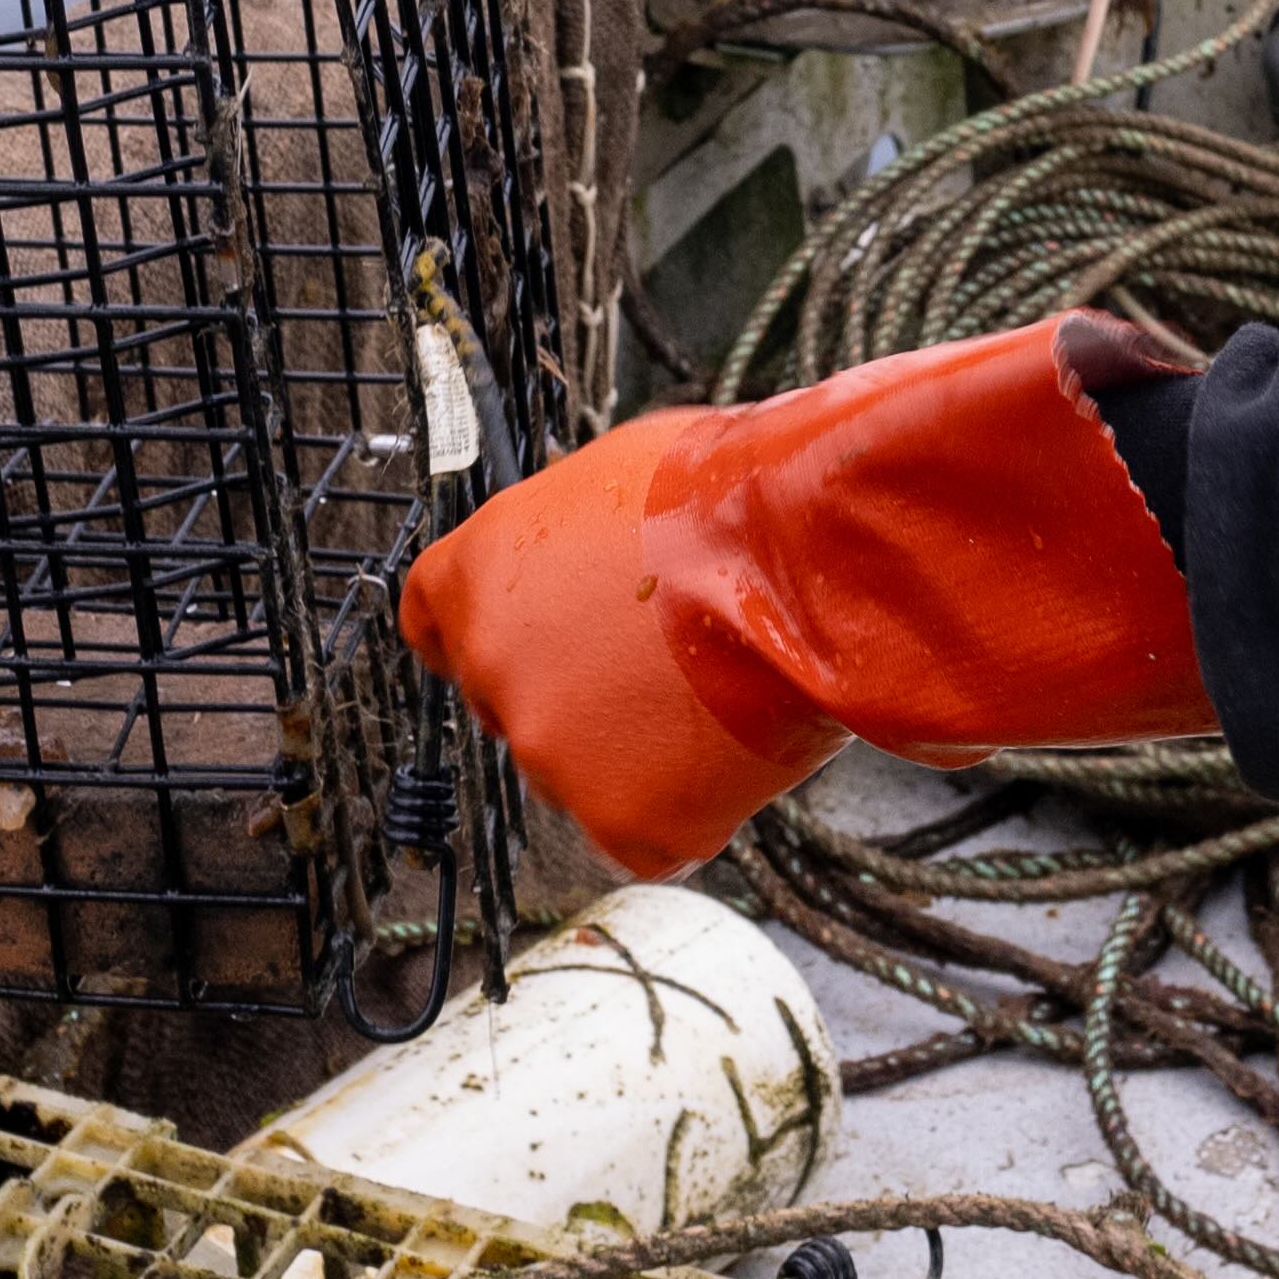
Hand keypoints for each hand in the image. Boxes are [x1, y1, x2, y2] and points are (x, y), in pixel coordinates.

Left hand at [397, 313, 1210, 876]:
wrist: (850, 554)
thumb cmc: (795, 476)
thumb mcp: (698, 451)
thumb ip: (650, 495)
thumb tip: (746, 450)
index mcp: (473, 564)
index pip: (428, 618)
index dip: (507, 624)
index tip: (572, 626)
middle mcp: (481, 662)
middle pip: (523, 698)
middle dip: (595, 679)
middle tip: (694, 650)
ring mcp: (539, 751)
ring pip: (595, 764)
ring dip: (657, 735)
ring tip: (744, 684)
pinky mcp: (614, 819)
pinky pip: (653, 828)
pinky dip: (704, 801)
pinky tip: (752, 745)